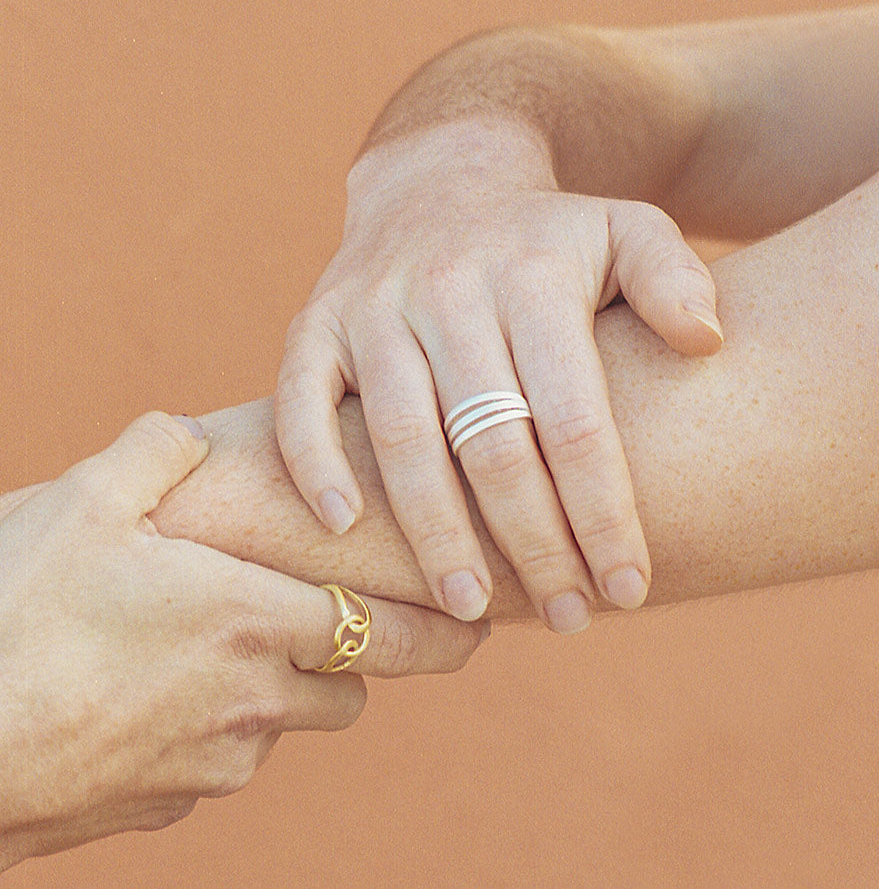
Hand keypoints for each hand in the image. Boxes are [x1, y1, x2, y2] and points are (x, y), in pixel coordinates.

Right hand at [0, 412, 484, 868]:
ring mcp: (216, 761)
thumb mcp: (83, 504)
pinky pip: (225, 762)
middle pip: (352, 687)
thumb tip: (188, 429)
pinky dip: (222, 731)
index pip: (389, 632)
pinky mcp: (171, 801)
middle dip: (361, 660)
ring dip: (286, 692)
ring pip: (291, 726)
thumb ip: (154, 453)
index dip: (442, 630)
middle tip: (354, 629)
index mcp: (253, 621)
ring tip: (238, 652)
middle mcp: (255, 698)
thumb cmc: (12, 617)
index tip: (479, 625)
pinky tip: (167, 699)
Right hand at [276, 122, 722, 631]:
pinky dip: (314, 464)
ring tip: (470, 606)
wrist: (439, 178)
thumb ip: (672, 277)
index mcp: (533, 279)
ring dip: (435, 534)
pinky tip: (343, 529)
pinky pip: (301, 399)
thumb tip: (707, 342)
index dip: (604, 515)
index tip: (626, 590)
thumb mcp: (624, 227)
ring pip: (403, 438)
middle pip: (493, 445)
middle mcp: (449, 291)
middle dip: (533, 545)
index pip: (576, 422)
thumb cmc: (542, 235)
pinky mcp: (317, 321)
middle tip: (564, 619)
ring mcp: (374, 307)